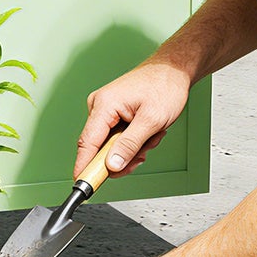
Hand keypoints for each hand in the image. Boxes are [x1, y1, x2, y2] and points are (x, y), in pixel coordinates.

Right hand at [74, 56, 191, 178]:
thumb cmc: (164, 87)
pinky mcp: (113, 112)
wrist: (172, 71)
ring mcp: (105, 109)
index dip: (85, 166)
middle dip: (124, 155)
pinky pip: (118, 137)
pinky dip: (134, 140)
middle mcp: (99, 106)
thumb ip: (129, 145)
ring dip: (134, 147)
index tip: (84, 185)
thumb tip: (111, 165)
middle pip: (101, 147)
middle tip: (143, 153)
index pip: (88, 142)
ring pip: (112, 145)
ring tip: (151, 135)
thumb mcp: (151, 121)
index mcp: (104, 105)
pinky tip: (147, 131)